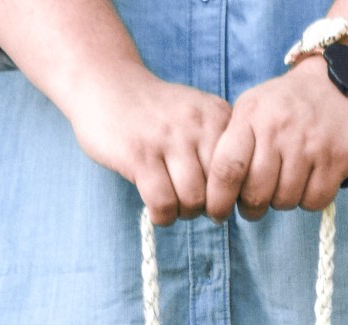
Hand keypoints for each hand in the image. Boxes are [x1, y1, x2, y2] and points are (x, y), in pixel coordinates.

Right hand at [66, 62, 231, 226]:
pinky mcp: (139, 156)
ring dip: (183, 214)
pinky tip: (157, 210)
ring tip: (173, 205)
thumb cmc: (156, 114)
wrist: (106, 84)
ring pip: (193, 201)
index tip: (215, 198)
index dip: (230, 195)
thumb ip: (220, 148)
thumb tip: (235, 202)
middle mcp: (196, 124)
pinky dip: (163, 216)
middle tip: (192, 205)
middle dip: (207, 208)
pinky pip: (163, 203)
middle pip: (219, 192)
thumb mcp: (197, 117)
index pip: (241, 174)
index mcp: (217, 116)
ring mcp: (167, 139)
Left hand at [205, 57, 347, 221]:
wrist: (341, 82)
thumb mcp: (253, 110)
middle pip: (255, 194)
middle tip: (255, 202)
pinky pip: (313, 201)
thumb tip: (215, 194)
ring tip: (285, 182)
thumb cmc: (287, 105)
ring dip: (282, 201)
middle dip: (252, 208)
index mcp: (251, 116)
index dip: (218, 200)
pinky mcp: (335, 159)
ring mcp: (309, 144)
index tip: (218, 212)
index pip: (226, 169)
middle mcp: (279, 129)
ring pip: (284, 201)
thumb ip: (232, 146)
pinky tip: (309, 181)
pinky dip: (309, 199)